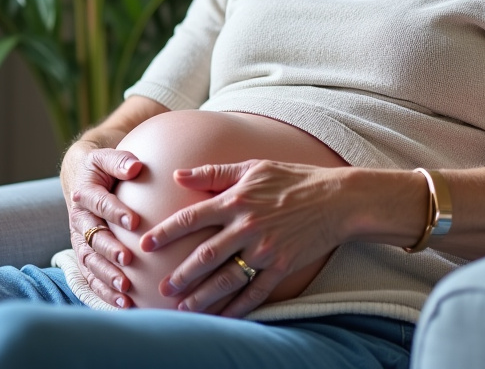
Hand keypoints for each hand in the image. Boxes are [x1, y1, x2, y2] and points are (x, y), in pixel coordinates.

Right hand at [61, 141, 143, 307]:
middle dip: (109, 250)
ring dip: (106, 276)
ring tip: (125, 289)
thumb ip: (119, 161)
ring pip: (90, 262)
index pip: (100, 203)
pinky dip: (104, 292)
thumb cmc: (102, 169)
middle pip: (93, 237)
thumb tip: (136, 167)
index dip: (115, 212)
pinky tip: (123, 304)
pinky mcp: (85, 256)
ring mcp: (80, 240)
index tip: (134, 222)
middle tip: (127, 259)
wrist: (82, 180)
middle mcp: (79, 219)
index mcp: (84, 193)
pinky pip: (91, 277)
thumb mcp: (106, 157)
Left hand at [141, 160, 346, 317]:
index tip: (146, 245)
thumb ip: (214, 172)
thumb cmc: (294, 179)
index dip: (166, 233)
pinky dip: (237, 307)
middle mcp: (247, 227)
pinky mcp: (282, 267)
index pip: (192, 218)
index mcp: (236, 200)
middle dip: (181, 275)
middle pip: (206, 256)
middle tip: (161, 289)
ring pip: (227, 279)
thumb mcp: (253, 168)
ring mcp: (265, 250)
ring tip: (182, 308)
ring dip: (202, 296)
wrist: (338, 200)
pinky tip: (222, 317)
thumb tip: (178, 174)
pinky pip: (255, 292)